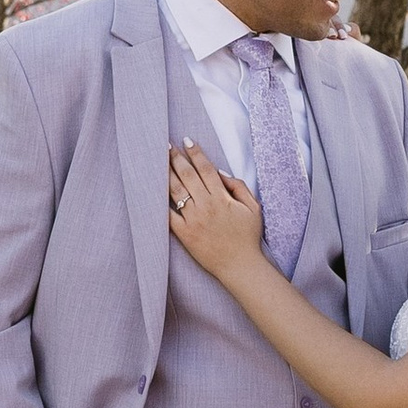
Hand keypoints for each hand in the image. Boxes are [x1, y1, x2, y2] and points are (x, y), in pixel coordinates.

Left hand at [167, 142, 265, 277]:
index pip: (206, 169)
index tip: (187, 141)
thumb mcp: (254, 208)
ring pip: (175, 191)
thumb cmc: (248, 237)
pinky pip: (168, 215)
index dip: (196, 153)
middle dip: (176, 158)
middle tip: (166, 145)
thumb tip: (221, 173)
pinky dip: (160, 202)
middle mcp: (206, 206)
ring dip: (166, 173)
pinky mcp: (184, 233)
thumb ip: (239, 187)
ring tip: (158, 160)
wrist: (240, 266)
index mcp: (222, 198)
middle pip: (187, 175)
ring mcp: (193, 220)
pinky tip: (153, 189)